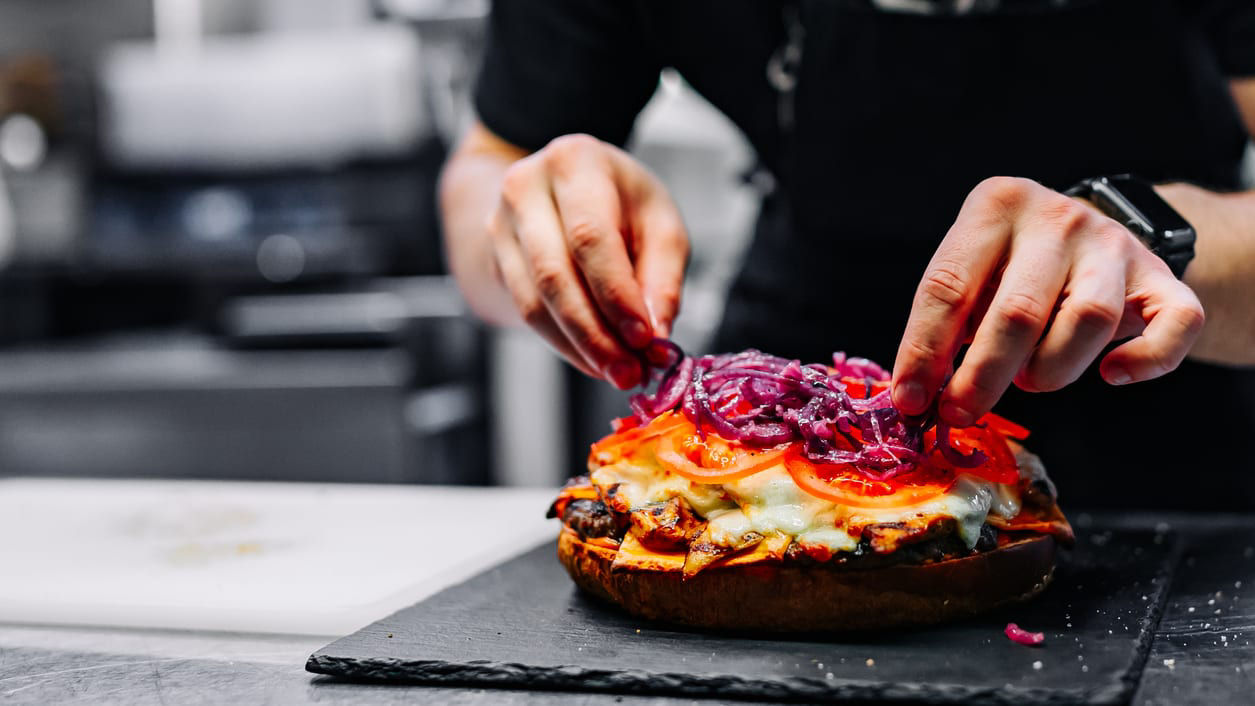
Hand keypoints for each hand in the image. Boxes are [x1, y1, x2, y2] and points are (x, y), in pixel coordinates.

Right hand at [488, 134, 688, 388]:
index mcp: (574, 162)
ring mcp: (500, 223)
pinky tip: (592, 358)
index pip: (590, 236)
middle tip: (629, 371)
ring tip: (616, 372)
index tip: (644, 338)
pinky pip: (527, 311)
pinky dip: (563, 343)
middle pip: (555, 274)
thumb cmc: (619, 201)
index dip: (616, 293)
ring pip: (535, 302)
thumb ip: (662, 277)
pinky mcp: (495, 258)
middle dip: (596, 334)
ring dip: (578, 346)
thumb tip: (656, 336)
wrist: (560, 186)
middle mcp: (526, 187)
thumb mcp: (659, 222)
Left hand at [892, 176, 1205, 425]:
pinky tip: (1111, 375)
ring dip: (1050, 370)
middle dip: (983, 376)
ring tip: (1029, 377)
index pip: (948, 286)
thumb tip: (917, 392)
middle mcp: (1057, 217)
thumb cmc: (1012, 265)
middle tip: (961, 411)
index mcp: (995, 206)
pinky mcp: (1162, 276)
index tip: (910, 400)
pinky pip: (1173, 325)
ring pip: (1087, 321)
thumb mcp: (970, 272)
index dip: (923, 351)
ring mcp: (1114, 244)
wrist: (1092, 234)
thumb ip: (947, 322)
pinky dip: (1145, 362)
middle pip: (1018, 311)